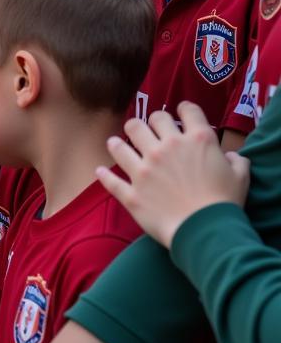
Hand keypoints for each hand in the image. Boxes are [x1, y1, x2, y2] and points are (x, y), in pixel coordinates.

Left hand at [99, 102, 250, 247]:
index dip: (185, 110)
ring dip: (119, 142)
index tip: (182, 114)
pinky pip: (110, 180)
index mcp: (196, 141)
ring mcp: (145, 169)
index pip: (187, 110)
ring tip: (117, 144)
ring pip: (121, 143)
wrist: (206, 232)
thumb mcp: (240, 177)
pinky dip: (104, 175)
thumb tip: (231, 157)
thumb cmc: (225, 204)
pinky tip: (100, 171)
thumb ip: (236, 161)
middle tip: (151, 131)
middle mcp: (167, 148)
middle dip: (150, 123)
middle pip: (150, 119)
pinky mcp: (131, 192)